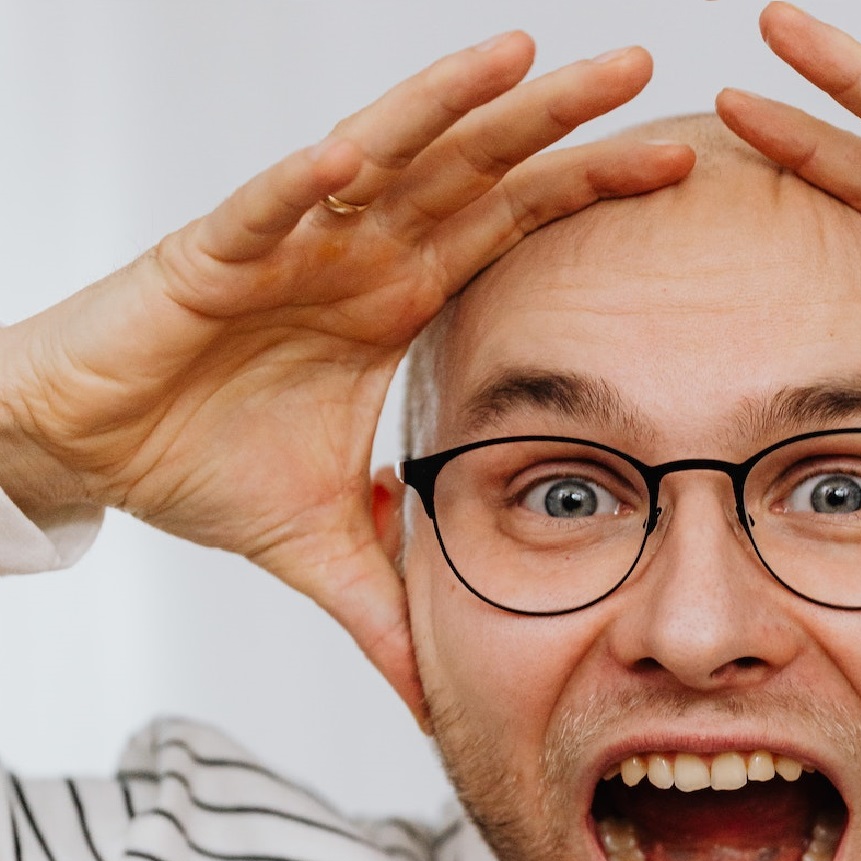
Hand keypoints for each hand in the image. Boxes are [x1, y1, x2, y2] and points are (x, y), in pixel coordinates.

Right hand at [0, 34, 693, 716]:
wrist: (90, 447)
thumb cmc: (201, 461)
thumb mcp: (326, 543)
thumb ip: (392, 607)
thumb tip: (438, 699)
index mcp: (400, 299)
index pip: (513, 228)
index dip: (588, 191)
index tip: (674, 168)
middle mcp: (361, 255)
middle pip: (476, 169)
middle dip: (557, 120)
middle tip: (646, 70)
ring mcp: (292, 246)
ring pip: (386, 157)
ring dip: (453, 105)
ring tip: (529, 57)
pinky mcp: (211, 256)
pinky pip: (267, 209)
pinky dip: (309, 183)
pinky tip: (359, 155)